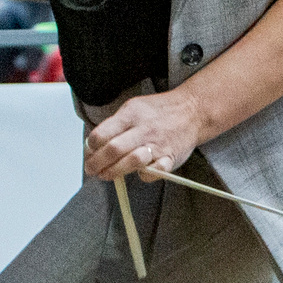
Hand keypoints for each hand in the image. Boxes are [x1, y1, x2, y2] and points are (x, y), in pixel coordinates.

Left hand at [84, 90, 208, 183]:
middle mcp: (144, 129)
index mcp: (131, 115)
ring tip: (107, 175)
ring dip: (115, 171)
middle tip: (91, 169)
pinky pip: (154, 172)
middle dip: (97, 164)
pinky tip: (138, 173)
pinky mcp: (170, 157)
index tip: (89, 153)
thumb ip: (115, 125)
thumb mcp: (133, 107)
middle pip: (113, 150)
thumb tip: (94, 145)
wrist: (193, 111)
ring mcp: (158, 144)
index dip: (90, 147)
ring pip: (132, 161)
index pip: (102, 134)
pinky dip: (144, 175)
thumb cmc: (159, 111)